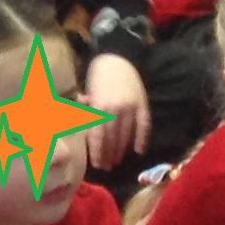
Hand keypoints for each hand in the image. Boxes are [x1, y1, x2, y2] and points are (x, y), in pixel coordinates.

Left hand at [80, 52, 149, 169]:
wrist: (117, 58)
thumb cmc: (98, 77)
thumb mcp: (87, 93)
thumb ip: (85, 112)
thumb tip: (80, 126)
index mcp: (99, 107)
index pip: (98, 136)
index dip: (97, 152)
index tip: (97, 164)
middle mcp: (116, 110)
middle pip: (112, 139)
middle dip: (109, 155)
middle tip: (106, 167)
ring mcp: (131, 108)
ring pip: (127, 136)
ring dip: (122, 151)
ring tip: (117, 161)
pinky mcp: (143, 105)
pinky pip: (144, 126)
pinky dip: (142, 140)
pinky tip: (138, 151)